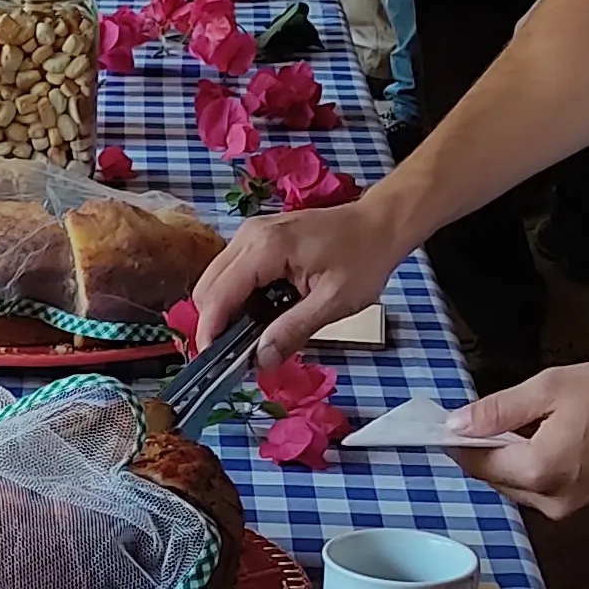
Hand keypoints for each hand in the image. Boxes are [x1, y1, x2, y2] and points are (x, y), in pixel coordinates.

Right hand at [191, 199, 398, 359]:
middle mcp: (249, 235)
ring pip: (215, 280)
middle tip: (237, 356)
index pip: (218, 295)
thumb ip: (293, 331)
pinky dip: (236, 298)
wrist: (380, 224)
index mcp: (265, 247)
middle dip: (215, 324)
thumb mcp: (334, 302)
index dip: (210, 332)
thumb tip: (260, 360)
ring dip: (225, 312)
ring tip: (250, 338)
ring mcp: (250, 233)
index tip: (215, 364)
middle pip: (207, 287)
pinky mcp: (256, 238)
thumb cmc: (364, 257)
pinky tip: (260, 315)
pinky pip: (231, 272)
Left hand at [445, 358, 588, 517]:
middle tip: (486, 419)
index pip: (476, 463)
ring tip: (530, 427)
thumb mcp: (552, 388)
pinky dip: (547, 472)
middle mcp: (553, 505)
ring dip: (518, 463)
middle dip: (488, 452)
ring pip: (527, 489)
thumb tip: (455, 424)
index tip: (443, 424)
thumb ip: (499, 410)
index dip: (457, 442)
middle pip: (500, 480)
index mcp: (537, 473)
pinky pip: (555, 495)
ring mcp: (579, 515)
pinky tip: (562, 444)